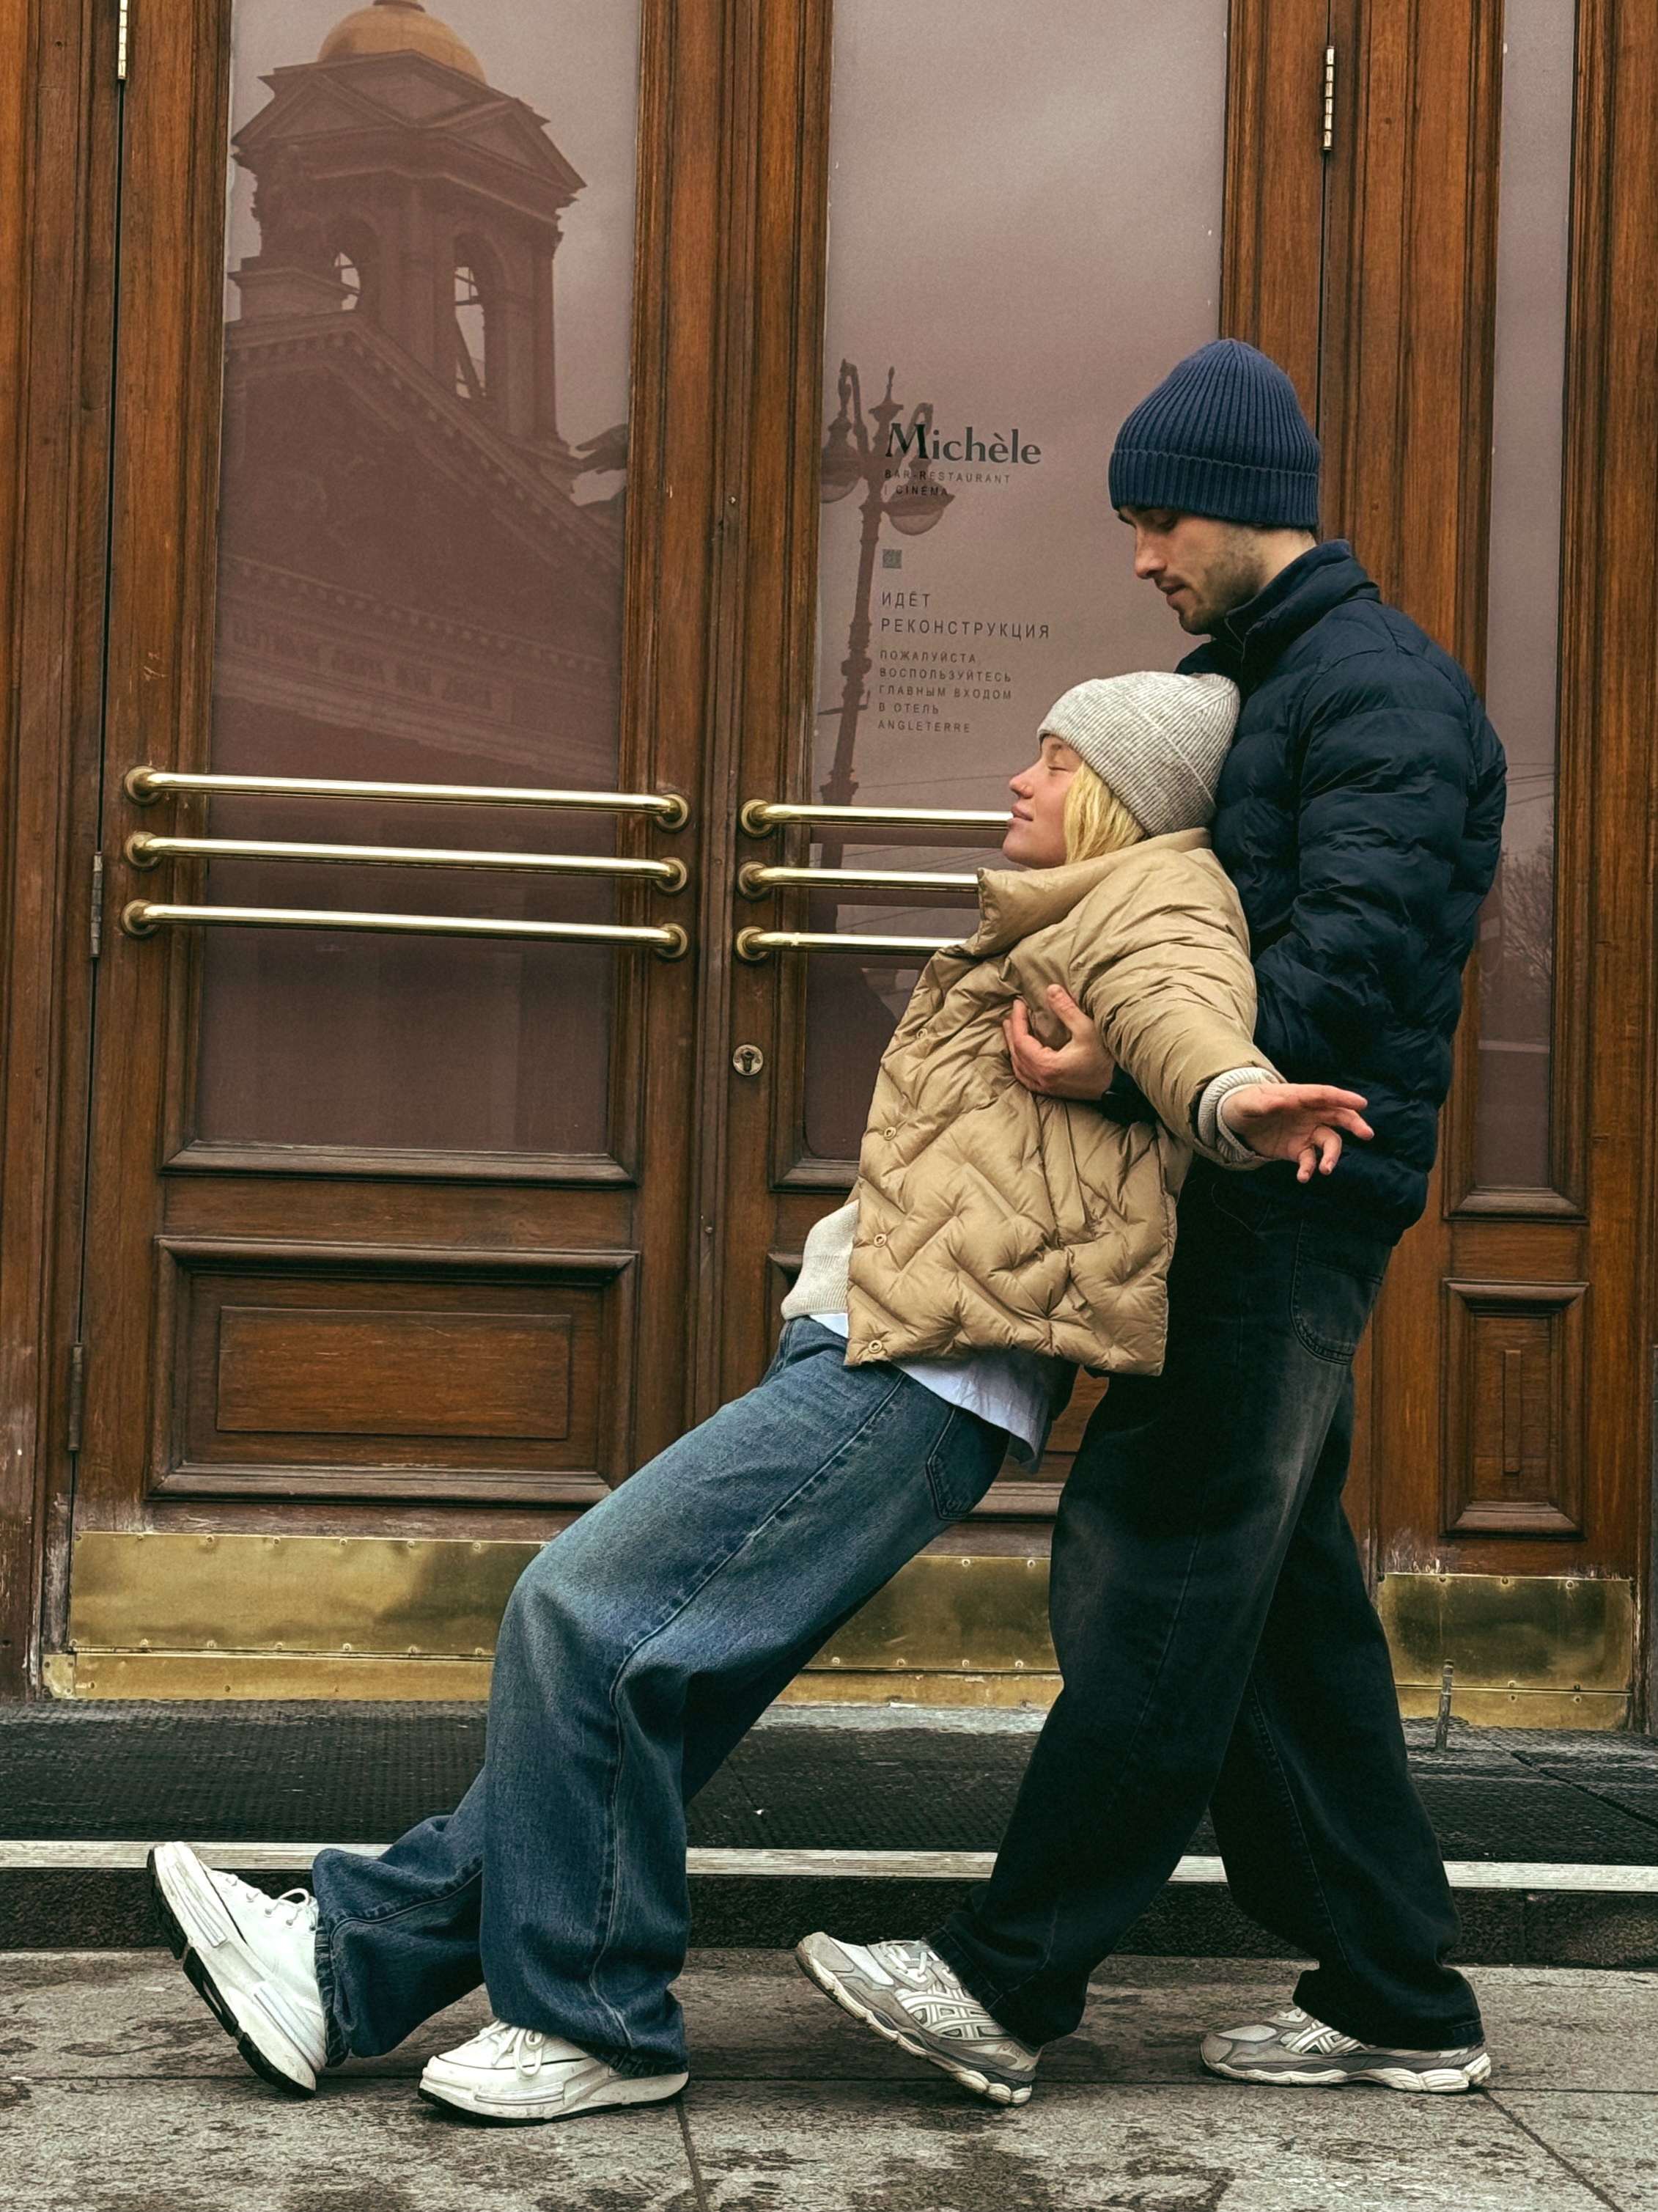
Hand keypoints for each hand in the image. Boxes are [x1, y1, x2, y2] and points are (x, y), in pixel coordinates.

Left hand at [1004, 986, 1115, 1098]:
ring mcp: (1048, 1088)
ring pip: (1020, 1069)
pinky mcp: (1055, 1091)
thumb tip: (1051, 990)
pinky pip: (1027, 1079)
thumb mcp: (1086, 1029)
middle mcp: (1043, 1080)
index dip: (1017, 1020)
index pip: (1021, 1041)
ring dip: (1014, 1049)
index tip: (1018, 1004)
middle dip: (1011, 1033)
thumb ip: (1066, 1009)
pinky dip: (1021, 1064)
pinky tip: (1022, 1057)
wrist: (1121, 1085)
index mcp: (1047, 1066)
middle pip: (1016, 1055)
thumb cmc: (1106, 1059)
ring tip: (1012, 1032)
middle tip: (1011, 1015)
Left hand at [1221, 1083, 1372, 1181]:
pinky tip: (1303, 1177)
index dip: (1343, 1098)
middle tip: (1367, 1134)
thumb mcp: (1249, 1102)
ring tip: (1325, 1169)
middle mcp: (1309, 1113)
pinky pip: (1311, 1160)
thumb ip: (1265, 1103)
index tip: (1361, 1104)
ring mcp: (1306, 1132)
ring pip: (1329, 1142)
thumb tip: (1280, 1101)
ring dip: (1331, 1156)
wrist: (1235, 1124)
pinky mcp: (1299, 1150)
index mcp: (1299, 1096)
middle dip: (1354, 1124)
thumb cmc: (1244, 1105)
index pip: (1324, 1095)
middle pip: (1338, 1116)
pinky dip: (1309, 1169)